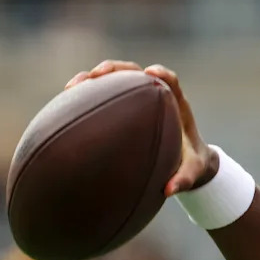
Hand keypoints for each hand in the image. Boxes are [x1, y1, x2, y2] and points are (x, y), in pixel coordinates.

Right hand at [65, 60, 218, 194]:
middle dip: (116, 69)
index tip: (151, 73)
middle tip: (97, 74)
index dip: (162, 74)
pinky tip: (67, 104)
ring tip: (72, 87)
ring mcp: (138, 100)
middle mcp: (156, 97)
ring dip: (94, 78)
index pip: (170, 81)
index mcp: (176, 106)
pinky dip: (88, 95)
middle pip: (136, 73)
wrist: (186, 161)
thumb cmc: (191, 163)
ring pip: (116, 80)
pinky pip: (105, 95)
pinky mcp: (125, 107)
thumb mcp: (193, 172)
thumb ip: (185, 179)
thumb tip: (169, 190)